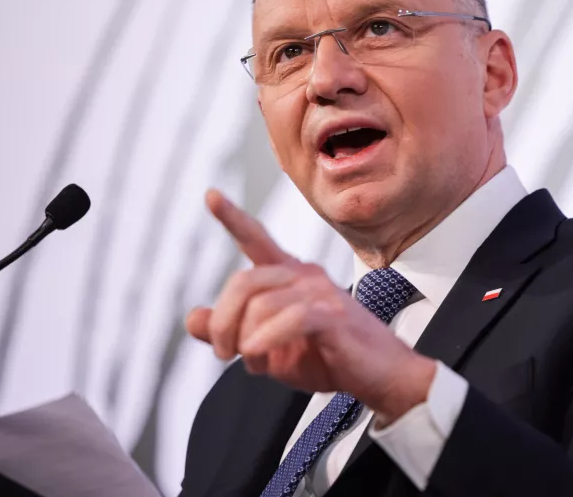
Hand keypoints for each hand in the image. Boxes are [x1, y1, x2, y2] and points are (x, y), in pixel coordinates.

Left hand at [185, 190, 435, 423]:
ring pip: (260, 305)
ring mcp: (320, 291)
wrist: (380, 377)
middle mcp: (304, 274)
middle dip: (223, 321)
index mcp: (289, 276)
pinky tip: (258, 356)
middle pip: (243, 282)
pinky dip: (265, 340)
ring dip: (247, 342)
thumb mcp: (269, 347)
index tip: (210, 195)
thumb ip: (232, 331)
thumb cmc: (328, 356)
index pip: (256, 239)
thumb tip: (192, 318)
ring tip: (256, 364)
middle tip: (224, 353)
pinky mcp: (333, 314)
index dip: (232, 218)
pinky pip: (288, 319)